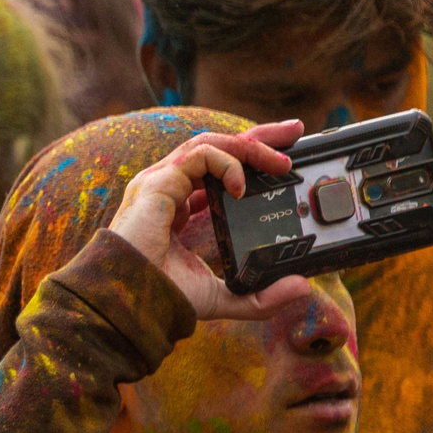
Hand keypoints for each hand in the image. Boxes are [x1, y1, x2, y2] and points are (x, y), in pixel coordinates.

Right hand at [106, 122, 316, 323]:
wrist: (130, 300)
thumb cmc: (162, 297)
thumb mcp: (222, 296)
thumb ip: (259, 295)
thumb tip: (302, 287)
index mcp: (178, 207)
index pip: (216, 171)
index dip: (248, 160)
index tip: (283, 159)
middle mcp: (168, 188)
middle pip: (216, 147)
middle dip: (257, 137)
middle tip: (295, 131)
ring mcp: (160, 181)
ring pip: (210, 143)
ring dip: (249, 146)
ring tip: (280, 161)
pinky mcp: (158, 182)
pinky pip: (200, 155)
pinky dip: (227, 163)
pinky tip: (242, 185)